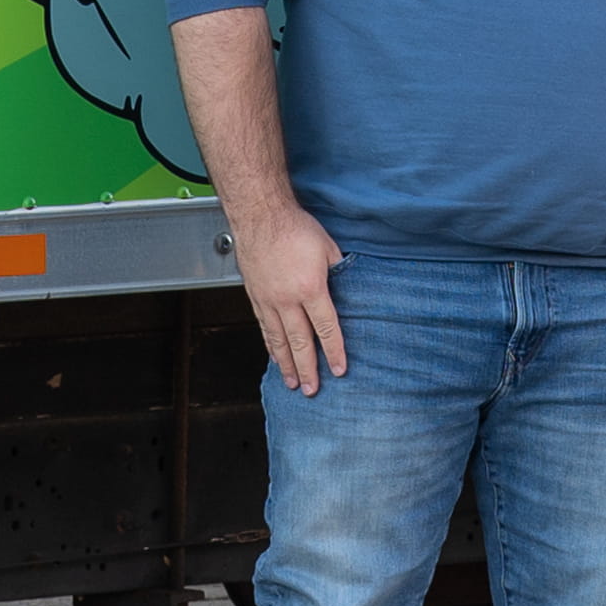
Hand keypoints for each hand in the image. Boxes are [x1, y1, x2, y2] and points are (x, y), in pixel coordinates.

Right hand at [231, 199, 348, 395]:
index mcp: (311, 288)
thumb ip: (338, 271)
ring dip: (287, 364)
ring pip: (278, 339)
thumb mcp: (328, 247)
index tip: (339, 370)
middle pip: (300, 342)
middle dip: (308, 368)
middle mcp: (287, 299)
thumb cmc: (294, 227)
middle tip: (313, 390)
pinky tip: (275, 355)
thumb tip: (351, 286)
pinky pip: (264, 326)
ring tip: (293, 382)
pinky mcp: (255, 295)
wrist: (260, 214)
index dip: (334, 351)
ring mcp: (268, 299)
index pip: (326, 328)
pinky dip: (270, 345)